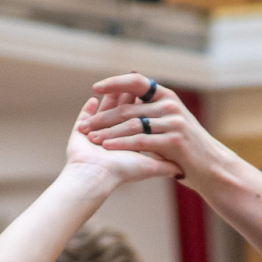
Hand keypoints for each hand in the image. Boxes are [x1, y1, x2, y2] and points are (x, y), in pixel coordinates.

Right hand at [65, 94, 179, 186]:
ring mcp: (92, 136)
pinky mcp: (79, 134)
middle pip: (120, 113)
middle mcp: (110, 139)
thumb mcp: (149, 167)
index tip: (151, 98)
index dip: (142, 109)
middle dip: (127, 99)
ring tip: (118, 86)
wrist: (95, 176)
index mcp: (126, 144)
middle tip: (135, 85)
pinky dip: (88, 109)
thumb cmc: (122, 171)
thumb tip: (182, 169)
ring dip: (110, 99)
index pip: (136, 122)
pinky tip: (92, 98)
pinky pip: (83, 118)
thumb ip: (165, 167)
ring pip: (103, 112)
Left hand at [79, 74, 222, 186]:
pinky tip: (107, 147)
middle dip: (103, 118)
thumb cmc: (185, 148)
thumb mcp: (169, 124)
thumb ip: (149, 114)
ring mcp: (174, 122)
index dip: (115, 83)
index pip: (136, 82)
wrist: (210, 167)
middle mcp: (170, 105)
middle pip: (129, 108)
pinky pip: (141, 140)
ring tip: (91, 139)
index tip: (95, 88)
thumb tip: (124, 106)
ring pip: (132, 124)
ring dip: (108, 132)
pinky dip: (122, 143)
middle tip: (84, 127)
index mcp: (166, 97)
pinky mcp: (174, 140)